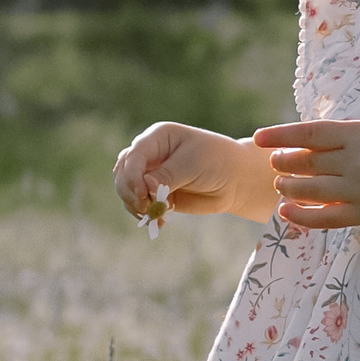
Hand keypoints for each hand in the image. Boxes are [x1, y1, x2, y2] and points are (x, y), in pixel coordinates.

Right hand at [113, 121, 274, 224]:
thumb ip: (167, 176)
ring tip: (155, 215)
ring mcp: (152, 175)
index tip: (144, 194)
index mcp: (157, 137)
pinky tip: (159, 223)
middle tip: (146, 208)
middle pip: (123, 173)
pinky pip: (141, 206)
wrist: (236, 179)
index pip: (133, 156)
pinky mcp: (157, 195)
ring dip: (136, 206)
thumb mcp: (192, 164)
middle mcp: (150, 155)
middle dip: (131, 192)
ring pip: (127, 191)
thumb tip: (145, 189)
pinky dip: (146, 216)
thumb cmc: (217, 162)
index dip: (132, 176)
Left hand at [252, 118, 359, 232]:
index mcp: (358, 135)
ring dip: (288, 187)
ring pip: (311, 190)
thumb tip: (300, 138)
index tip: (259, 138)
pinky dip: (302, 215)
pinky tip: (286, 210)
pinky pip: (326, 218)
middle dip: (283, 163)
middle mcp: (356, 162)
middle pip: (306, 163)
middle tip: (275, 162)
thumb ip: (340, 134)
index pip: (309, 133)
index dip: (280, 135)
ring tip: (280, 184)